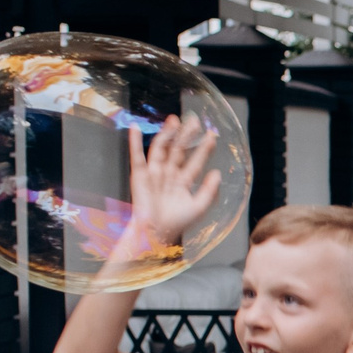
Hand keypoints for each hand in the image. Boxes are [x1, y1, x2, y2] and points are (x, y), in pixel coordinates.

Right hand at [120, 113, 223, 258]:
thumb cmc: (177, 223)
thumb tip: (217, 173)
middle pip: (179, 150)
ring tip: (174, 120)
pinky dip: (134, 142)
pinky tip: (135, 128)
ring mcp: (154, 173)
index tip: (212, 135)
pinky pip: (137, 157)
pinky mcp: (139, 176)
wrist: (156, 233)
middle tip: (194, 120)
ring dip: (166, 134)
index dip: (204, 149)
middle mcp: (169, 174)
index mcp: (184, 181)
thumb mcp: (198, 207)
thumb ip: (209, 191)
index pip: (196, 161)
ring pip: (161, 149)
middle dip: (186, 136)